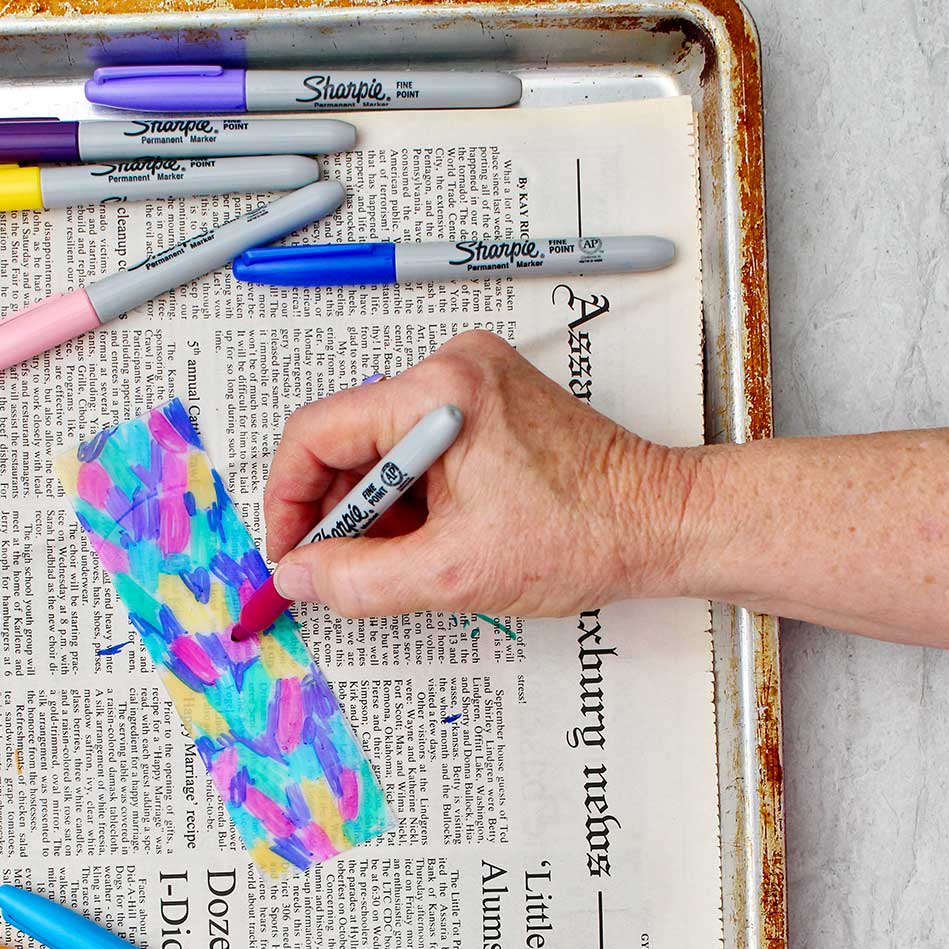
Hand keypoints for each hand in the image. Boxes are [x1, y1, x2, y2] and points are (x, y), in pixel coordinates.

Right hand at [263, 330, 696, 618]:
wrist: (660, 523)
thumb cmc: (586, 533)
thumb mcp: (454, 573)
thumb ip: (358, 578)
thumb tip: (299, 575)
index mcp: (440, 392)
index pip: (316, 432)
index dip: (288, 500)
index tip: (290, 552)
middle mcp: (453, 370)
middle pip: (347, 437)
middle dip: (336, 510)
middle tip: (334, 568)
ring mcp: (473, 383)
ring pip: (381, 447)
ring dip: (374, 509)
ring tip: (395, 560)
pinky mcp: (490, 404)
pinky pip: (418, 448)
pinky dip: (409, 497)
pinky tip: (426, 539)